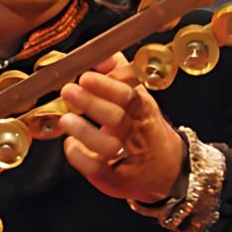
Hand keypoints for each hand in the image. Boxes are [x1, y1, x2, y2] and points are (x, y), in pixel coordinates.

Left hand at [58, 52, 184, 203]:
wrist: (165, 172)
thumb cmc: (144, 129)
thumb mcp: (138, 99)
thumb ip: (120, 74)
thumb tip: (103, 52)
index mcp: (144, 112)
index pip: (131, 97)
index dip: (108, 86)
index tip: (86, 76)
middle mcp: (138, 136)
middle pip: (119, 118)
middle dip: (92, 103)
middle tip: (69, 90)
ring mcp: (127, 160)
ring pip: (108, 146)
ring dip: (85, 132)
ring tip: (67, 119)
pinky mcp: (114, 179)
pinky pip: (96, 169)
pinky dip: (80, 157)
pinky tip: (71, 144)